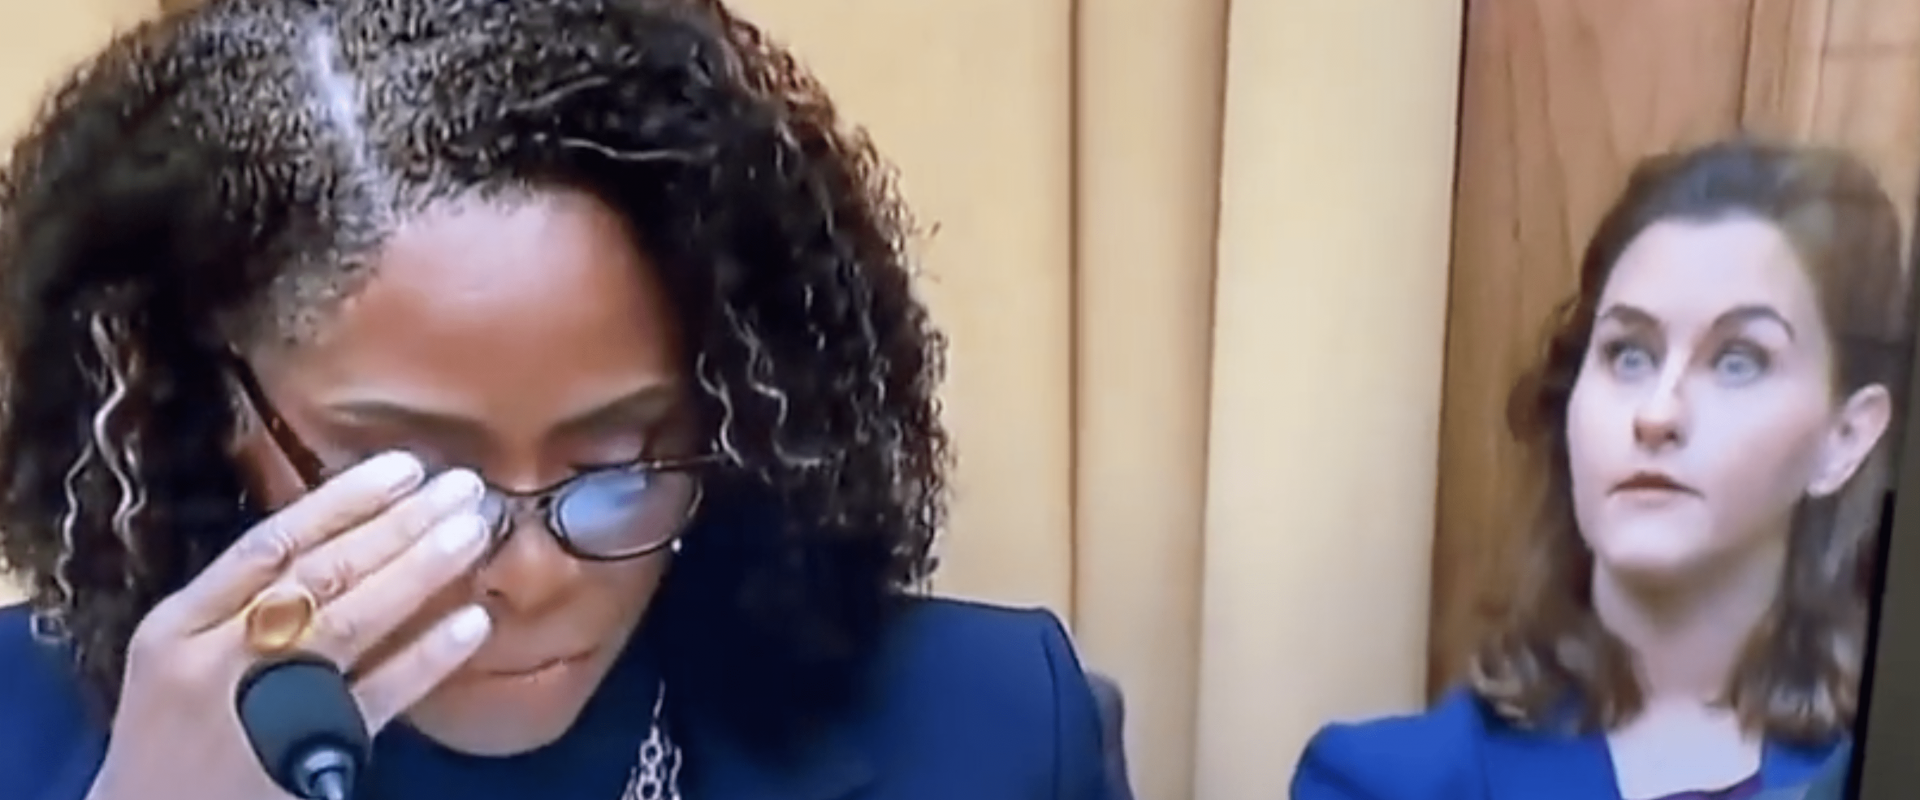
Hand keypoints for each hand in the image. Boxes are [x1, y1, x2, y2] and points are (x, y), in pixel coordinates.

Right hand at [87, 452, 494, 799]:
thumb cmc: (177, 729)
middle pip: (319, 574)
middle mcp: (217, 655)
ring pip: (351, 623)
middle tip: (462, 488)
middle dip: (398, 525)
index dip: (343, 499)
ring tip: (472, 533)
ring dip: (420, 571)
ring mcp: (263, 704)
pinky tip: (472, 623)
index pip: (271, 542)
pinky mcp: (307, 753)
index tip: (404, 465)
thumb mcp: (183, 653)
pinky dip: (428, 656)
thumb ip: (244, 599)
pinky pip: (379, 696)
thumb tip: (349, 531)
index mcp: (180, 622)